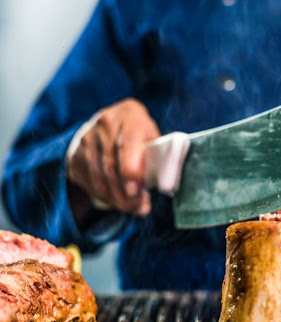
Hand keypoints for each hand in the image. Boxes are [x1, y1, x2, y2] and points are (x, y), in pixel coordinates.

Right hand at [66, 98, 160, 215]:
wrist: (112, 124)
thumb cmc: (141, 136)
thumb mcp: (153, 139)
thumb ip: (158, 159)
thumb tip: (164, 187)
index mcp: (131, 114)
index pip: (129, 143)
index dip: (131, 170)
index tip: (135, 192)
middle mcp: (105, 122)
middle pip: (111, 164)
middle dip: (124, 192)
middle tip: (137, 206)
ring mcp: (87, 137)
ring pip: (98, 176)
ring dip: (114, 198)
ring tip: (130, 206)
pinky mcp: (75, 153)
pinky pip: (88, 181)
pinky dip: (103, 196)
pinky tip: (116, 200)